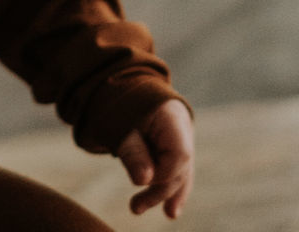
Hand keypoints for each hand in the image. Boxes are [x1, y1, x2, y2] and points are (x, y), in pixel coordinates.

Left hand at [116, 98, 193, 218]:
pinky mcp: (171, 146)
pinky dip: (169, 186)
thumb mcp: (119, 126)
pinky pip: (174, 169)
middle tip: (135, 207)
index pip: (179, 155)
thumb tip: (144, 180)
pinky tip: (169, 209)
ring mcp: (180, 137)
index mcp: (172, 117)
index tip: (141, 180)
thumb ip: (132, 152)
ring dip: (167, 193)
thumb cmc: (117, 105)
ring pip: (180, 171)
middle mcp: (182, 128)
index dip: (163, 174)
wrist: (117, 84)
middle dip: (160, 190)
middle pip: (180, 167)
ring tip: (163, 213)